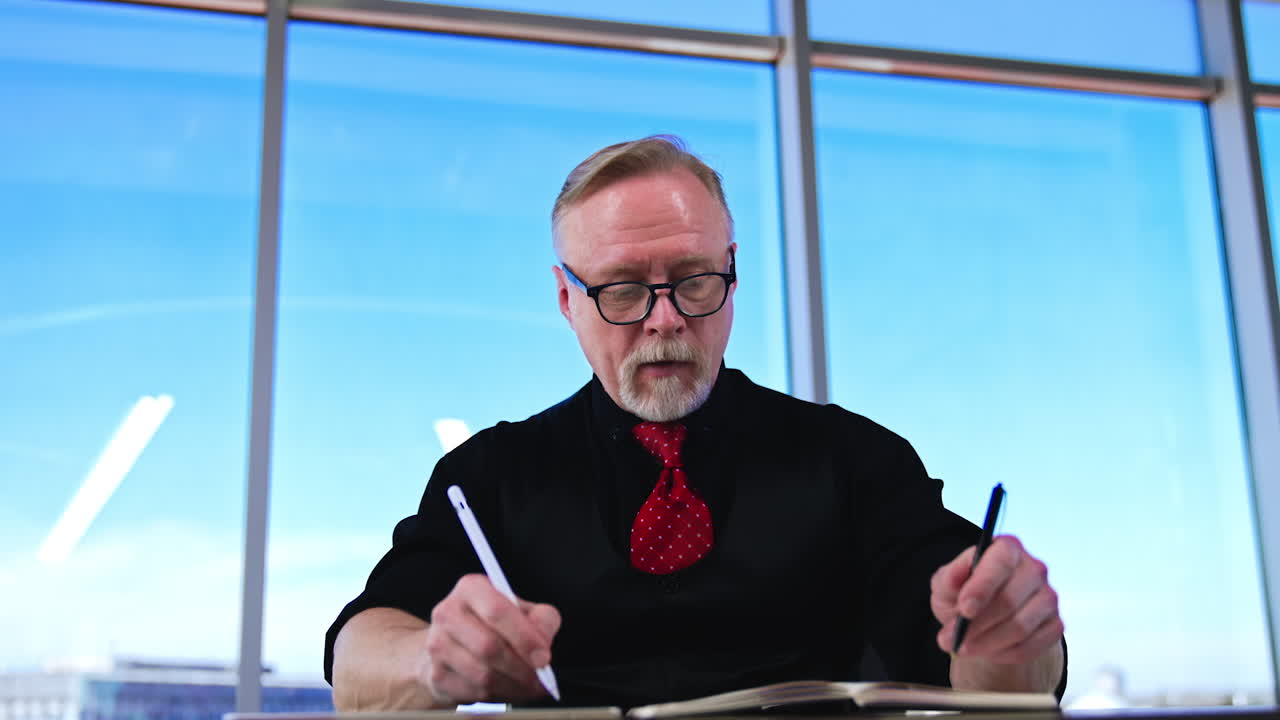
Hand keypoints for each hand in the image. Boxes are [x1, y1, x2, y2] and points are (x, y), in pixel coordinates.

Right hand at [419, 573, 560, 704]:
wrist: (454, 643)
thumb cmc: (495, 624)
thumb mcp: (523, 610)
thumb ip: (542, 619)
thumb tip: (543, 644)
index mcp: (471, 588)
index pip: (497, 611)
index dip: (524, 637)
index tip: (544, 657)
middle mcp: (448, 613)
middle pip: (489, 647)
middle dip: (521, 668)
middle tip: (541, 679)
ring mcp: (437, 644)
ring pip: (482, 674)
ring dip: (512, 685)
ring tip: (528, 685)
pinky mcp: (435, 674)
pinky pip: (472, 692)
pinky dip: (497, 695)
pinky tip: (507, 688)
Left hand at [931, 535, 1062, 664]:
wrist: (983, 616)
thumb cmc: (963, 592)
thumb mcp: (946, 582)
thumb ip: (949, 578)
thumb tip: (954, 576)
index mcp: (1007, 548)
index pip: (1000, 562)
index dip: (982, 588)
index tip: (964, 610)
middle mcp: (1034, 568)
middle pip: (1009, 600)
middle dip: (977, 625)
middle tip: (950, 640)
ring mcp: (1048, 597)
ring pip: (1020, 627)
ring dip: (987, 643)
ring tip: (962, 648)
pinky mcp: (1055, 624)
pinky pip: (1031, 646)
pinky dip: (1004, 654)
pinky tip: (986, 652)